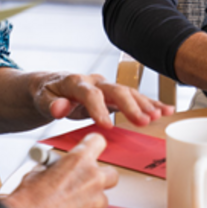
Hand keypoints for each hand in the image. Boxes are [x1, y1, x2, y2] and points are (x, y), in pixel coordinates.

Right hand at [2, 133, 117, 207]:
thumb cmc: (29, 201)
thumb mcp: (37, 172)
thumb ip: (55, 167)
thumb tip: (56, 167)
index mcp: (79, 161)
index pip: (97, 142)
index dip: (92, 146)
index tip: (90, 149)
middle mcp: (92, 179)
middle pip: (111, 173)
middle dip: (100, 177)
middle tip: (85, 181)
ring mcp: (95, 201)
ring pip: (101, 198)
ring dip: (90, 199)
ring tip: (69, 204)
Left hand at [33, 73, 173, 127]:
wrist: (50, 86)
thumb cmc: (47, 93)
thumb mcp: (42, 98)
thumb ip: (50, 104)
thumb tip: (59, 108)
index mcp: (77, 82)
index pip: (90, 94)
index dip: (98, 109)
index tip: (106, 126)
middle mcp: (95, 81)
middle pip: (116, 91)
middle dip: (131, 106)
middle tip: (143, 120)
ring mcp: (106, 87)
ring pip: (129, 93)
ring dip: (145, 104)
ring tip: (159, 115)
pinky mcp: (113, 95)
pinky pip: (134, 98)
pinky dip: (149, 104)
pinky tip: (165, 110)